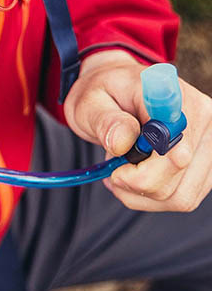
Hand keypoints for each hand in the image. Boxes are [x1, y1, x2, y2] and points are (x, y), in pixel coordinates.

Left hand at [63, 50, 211, 211]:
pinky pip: (182, 198)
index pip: (174, 146)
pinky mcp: (205, 165)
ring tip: (122, 168)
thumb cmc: (104, 94)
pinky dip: (151, 197)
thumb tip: (122, 142)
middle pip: (177, 176)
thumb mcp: (90, 101)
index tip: (117, 167)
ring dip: (142, 193)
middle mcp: (202, 119)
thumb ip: (105, 120)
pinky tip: (134, 177)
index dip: (145, 168)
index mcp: (175, 96)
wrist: (115, 92)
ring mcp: (208, 144)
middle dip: (135, 181)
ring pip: (181, 196)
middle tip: (112, 166)